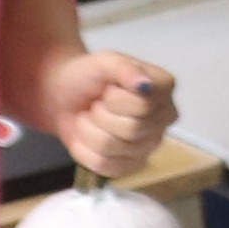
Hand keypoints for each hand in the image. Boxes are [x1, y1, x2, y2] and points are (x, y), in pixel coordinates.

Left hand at [38, 48, 179, 179]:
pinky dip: (85, 151)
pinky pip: (105, 166)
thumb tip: (145, 85)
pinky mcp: (131, 165)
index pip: (143, 107)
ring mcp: (150, 144)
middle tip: (97, 104)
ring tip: (90, 118)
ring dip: (89, 131)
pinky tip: (86, 137)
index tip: (108, 89)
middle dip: (101, 115)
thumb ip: (123, 67)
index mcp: (164, 88)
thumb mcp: (103, 61)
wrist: (64, 96)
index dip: (115, 99)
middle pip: (131, 130)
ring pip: (113, 148)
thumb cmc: (87, 76)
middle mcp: (164, 118)